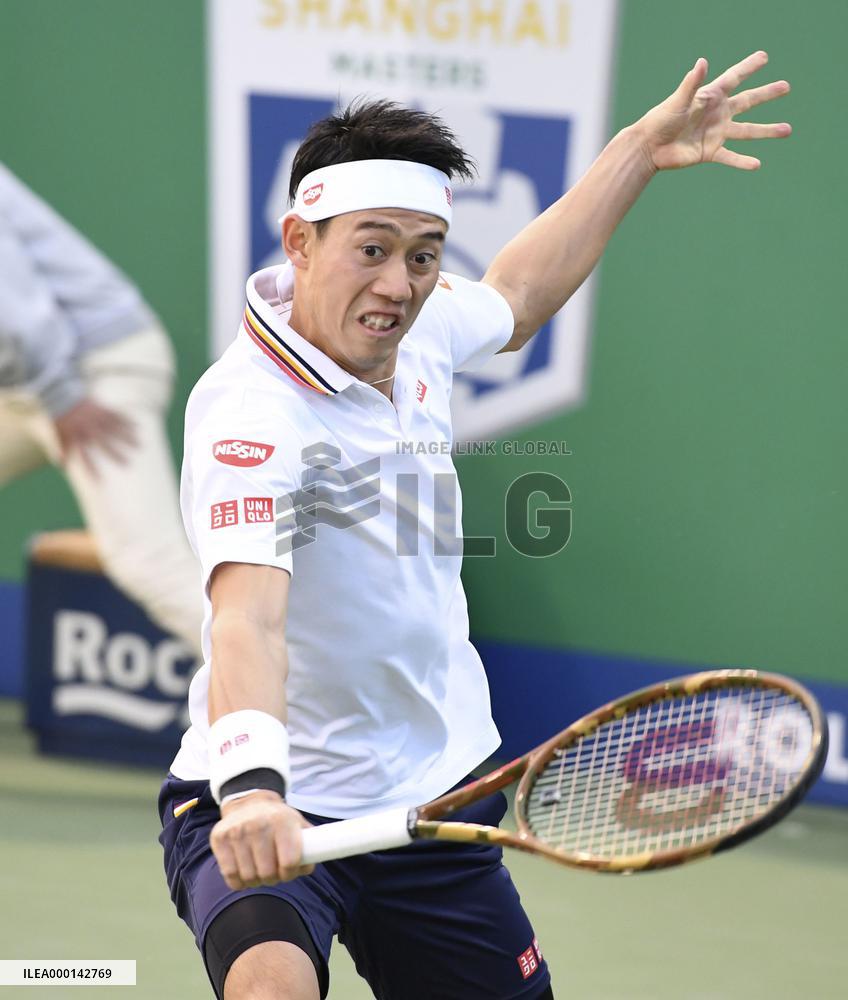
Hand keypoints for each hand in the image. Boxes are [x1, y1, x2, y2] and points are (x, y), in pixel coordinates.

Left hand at [54, 398, 137, 474]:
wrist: (62, 396)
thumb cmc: (61, 417)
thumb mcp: (59, 434)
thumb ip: (62, 450)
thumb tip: (61, 467)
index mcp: (78, 438)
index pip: (85, 458)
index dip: (92, 471)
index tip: (100, 482)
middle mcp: (90, 430)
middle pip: (105, 445)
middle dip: (116, 455)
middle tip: (128, 465)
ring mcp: (98, 420)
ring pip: (116, 431)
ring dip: (128, 439)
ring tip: (140, 446)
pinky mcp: (103, 410)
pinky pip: (118, 417)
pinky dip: (128, 422)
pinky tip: (138, 426)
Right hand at [210, 791, 314, 889]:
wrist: (249, 801)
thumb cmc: (277, 819)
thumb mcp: (297, 824)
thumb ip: (308, 846)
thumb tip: (307, 867)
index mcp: (282, 821)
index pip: (289, 862)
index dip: (290, 873)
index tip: (288, 872)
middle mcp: (258, 824)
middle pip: (268, 874)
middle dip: (273, 878)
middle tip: (273, 872)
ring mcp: (236, 831)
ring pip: (249, 877)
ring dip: (256, 880)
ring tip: (259, 870)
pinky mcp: (219, 838)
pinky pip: (230, 876)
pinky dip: (239, 881)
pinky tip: (244, 871)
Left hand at [635, 51, 790, 171]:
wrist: (649, 147)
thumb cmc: (660, 119)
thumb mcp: (678, 101)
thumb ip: (691, 84)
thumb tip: (702, 62)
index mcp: (710, 96)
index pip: (734, 78)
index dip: (749, 67)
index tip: (764, 57)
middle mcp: (717, 113)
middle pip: (748, 101)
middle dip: (767, 94)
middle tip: (786, 86)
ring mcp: (716, 133)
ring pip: (747, 131)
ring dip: (767, 131)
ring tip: (788, 130)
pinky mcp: (710, 152)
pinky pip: (730, 157)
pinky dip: (742, 161)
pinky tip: (757, 164)